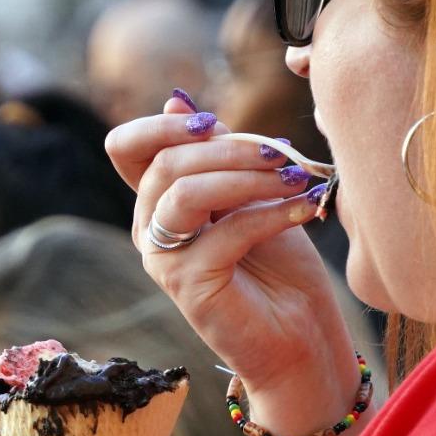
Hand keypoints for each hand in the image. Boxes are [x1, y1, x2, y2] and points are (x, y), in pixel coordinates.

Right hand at [105, 98, 359, 419]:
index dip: (165, 125)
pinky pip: (224, 232)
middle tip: (284, 154)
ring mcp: (165, 262)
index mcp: (159, 203)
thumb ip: (219, 153)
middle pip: (164, 164)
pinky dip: (272, 212)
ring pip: (185, 193)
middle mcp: (150, 231)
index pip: (127, 148)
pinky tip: (308, 209)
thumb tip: (174, 98)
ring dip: (248, 176)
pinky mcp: (189, 287)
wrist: (300, 337)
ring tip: (298, 179)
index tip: (217, 124)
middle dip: (230, 148)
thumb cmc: (279, 265)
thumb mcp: (252, 193)